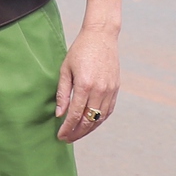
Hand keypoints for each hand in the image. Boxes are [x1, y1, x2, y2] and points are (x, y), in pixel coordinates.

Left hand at [54, 25, 119, 141]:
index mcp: (85, 85)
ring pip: (100, 119)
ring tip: (77, 134)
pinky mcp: (116, 88)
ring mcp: (110, 90)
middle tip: (67, 139)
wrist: (101, 36)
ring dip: (88, 129)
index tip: (60, 136)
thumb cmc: (80, 50)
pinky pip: (108, 111)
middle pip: (88, 121)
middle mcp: (100, 90)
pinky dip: (99, 120)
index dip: (67, 128)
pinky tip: (91, 123)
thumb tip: (59, 115)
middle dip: (76, 133)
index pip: (75, 115)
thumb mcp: (65, 69)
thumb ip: (63, 93)